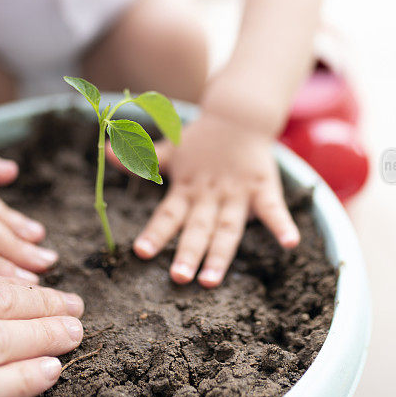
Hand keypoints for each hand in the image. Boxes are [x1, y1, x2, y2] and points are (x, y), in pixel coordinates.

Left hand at [123, 114, 300, 287]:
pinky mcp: (263, 188)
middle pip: (198, 228)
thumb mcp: (170, 148)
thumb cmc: (201, 140)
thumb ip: (142, 158)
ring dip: (220, 254)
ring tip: (211, 280)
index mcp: (186, 187)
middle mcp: (210, 195)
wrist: (238, 115)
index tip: (141, 252)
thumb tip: (105, 150)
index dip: (156, 232)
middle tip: (178, 278)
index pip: (168, 214)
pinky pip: (273, 209)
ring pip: (228, 228)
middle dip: (188, 252)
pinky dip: (282, 225)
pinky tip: (290, 244)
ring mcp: (237, 193)